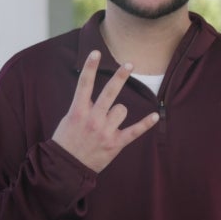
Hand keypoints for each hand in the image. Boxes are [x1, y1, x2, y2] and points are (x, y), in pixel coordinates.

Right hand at [51, 50, 160, 172]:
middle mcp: (92, 119)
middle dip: (120, 76)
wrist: (66, 167)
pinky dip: (145, 124)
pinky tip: (154, 117)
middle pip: (109, 92)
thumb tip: (95, 96)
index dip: (90, 67)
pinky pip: (134, 131)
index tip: (96, 52)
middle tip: (129, 64)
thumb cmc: (67, 141)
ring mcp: (104, 131)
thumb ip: (83, 107)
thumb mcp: (69, 119)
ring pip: (121, 109)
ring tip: (108, 124)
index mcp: (78, 111)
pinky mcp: (115, 143)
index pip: (84, 84)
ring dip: (117, 113)